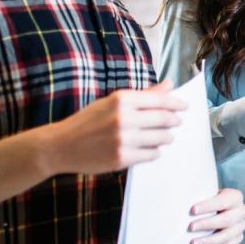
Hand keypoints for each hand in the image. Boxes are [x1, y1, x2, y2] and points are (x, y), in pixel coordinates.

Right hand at [42, 81, 185, 174]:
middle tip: (176, 122)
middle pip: (164, 119)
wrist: (60, 146)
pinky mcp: (121, 158)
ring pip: (161, 139)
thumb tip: (169, 85)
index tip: (184, 106)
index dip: (177, 103)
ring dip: (166, 137)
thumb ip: (143, 95)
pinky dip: (154, 152)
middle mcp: (123, 118)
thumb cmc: (87, 121)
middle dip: (174, 121)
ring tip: (163, 136)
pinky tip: (149, 149)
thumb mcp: (112, 102)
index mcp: (121, 100)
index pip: (160, 100)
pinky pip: (151, 155)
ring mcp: (123, 140)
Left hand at [188, 187, 244, 243]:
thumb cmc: (208, 200)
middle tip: (191, 227)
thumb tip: (181, 201)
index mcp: (235, 197)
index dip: (208, 206)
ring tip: (193, 243)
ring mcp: (241, 226)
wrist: (217, 209)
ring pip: (227, 236)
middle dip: (207, 224)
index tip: (192, 210)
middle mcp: (242, 211)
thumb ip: (199, 195)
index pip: (223, 201)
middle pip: (227, 220)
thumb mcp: (207, 193)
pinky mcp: (238, 238)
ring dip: (209, 241)